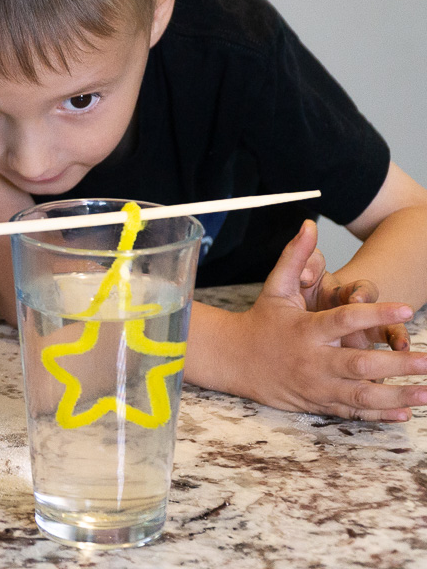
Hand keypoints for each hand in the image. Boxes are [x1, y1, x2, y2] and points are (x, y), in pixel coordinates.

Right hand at [225, 219, 426, 420]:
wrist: (233, 360)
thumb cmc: (261, 322)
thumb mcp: (275, 288)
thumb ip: (295, 257)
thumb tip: (309, 225)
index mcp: (305, 330)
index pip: (344, 320)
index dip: (375, 313)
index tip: (406, 307)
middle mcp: (312, 360)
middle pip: (359, 364)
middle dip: (398, 364)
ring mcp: (316, 385)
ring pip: (361, 394)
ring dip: (397, 395)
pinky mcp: (318, 402)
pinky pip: (353, 412)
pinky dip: (380, 415)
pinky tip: (405, 412)